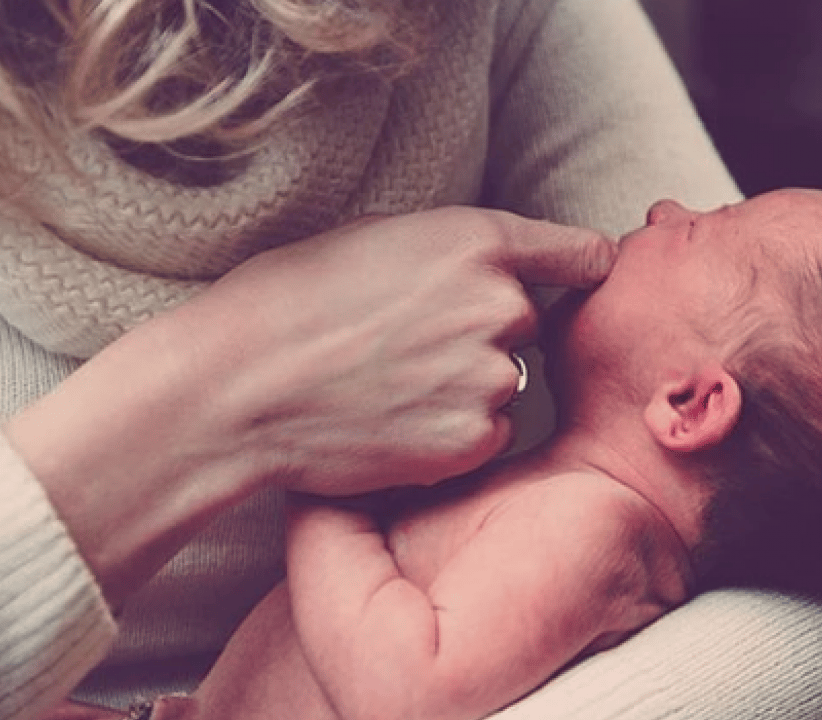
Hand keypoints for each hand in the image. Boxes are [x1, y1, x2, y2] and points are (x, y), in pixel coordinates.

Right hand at [4, 206, 612, 601]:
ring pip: (507, 382)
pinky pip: (489, 433)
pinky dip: (454, 434)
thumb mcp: (375, 237)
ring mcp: (490, 377)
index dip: (577, 269)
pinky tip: (395, 423)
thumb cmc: (287, 300)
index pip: (582, 254)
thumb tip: (496, 266)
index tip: (575, 280)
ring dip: (469, 387)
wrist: (239, 388)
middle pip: (527, 321)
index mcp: (477, 241)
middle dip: (485, 332)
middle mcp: (500, 305)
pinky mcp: (473, 439)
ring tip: (392, 386)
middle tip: (411, 345)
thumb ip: (453, 249)